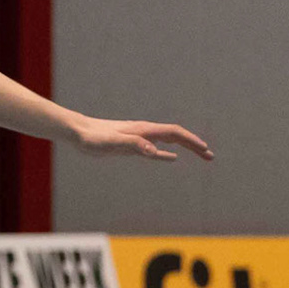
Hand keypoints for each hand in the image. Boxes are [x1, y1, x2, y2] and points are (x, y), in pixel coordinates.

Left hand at [74, 117, 213, 161]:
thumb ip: (133, 145)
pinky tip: (171, 157)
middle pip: (176, 136)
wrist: (78, 132)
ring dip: (185, 147)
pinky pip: (155, 147)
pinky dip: (167, 152)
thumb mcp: (112, 143)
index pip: (174, 133)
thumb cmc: (92, 138)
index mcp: (144, 130)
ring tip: (199, 155)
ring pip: (168, 140)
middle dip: (195, 145)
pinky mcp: (131, 144)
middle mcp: (145, 131)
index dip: (191, 141)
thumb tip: (154, 151)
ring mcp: (139, 137)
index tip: (205, 150)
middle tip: (210, 157)